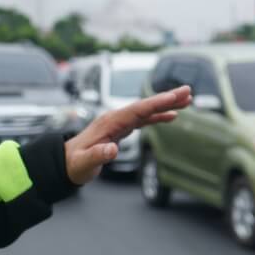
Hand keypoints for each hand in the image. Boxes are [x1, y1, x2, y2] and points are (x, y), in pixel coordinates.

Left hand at [65, 86, 192, 184]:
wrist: (66, 163)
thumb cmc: (74, 164)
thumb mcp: (84, 163)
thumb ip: (98, 156)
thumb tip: (112, 150)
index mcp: (109, 122)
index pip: (137, 110)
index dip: (155, 103)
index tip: (173, 96)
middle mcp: (115, 118)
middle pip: (145, 105)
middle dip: (166, 98)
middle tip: (188, 90)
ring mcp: (119, 122)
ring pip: (147, 111)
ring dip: (166, 105)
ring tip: (187, 100)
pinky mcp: (121, 129)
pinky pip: (144, 119)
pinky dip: (158, 116)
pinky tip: (172, 116)